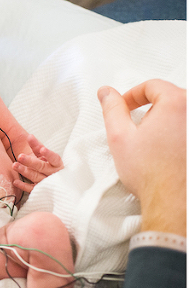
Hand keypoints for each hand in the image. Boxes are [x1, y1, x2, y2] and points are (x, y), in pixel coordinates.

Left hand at [12, 134, 63, 193]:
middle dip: (30, 162)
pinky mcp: (40, 190)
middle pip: (42, 167)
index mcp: (56, 164)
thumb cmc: (49, 165)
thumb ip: (37, 146)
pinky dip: (23, 186)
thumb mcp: (44, 155)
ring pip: (35, 177)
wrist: (57, 183)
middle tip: (20, 156)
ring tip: (14, 165)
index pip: (54, 158)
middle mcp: (53, 173)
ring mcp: (47, 183)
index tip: (42, 149)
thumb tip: (29, 135)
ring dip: (25, 171)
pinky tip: (15, 181)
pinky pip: (31, 189)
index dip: (48, 154)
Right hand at [98, 79, 185, 235]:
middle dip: (151, 109)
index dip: (133, 95)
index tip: (125, 108)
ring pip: (181, 114)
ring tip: (152, 143)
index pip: (152, 86)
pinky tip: (169, 151)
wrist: (174, 201)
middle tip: (136, 128)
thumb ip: (111, 108)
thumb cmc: (151, 173)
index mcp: (177, 103)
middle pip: (171, 97)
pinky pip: (186, 130)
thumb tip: (107, 93)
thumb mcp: (119, 136)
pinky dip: (178, 134)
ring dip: (166, 121)